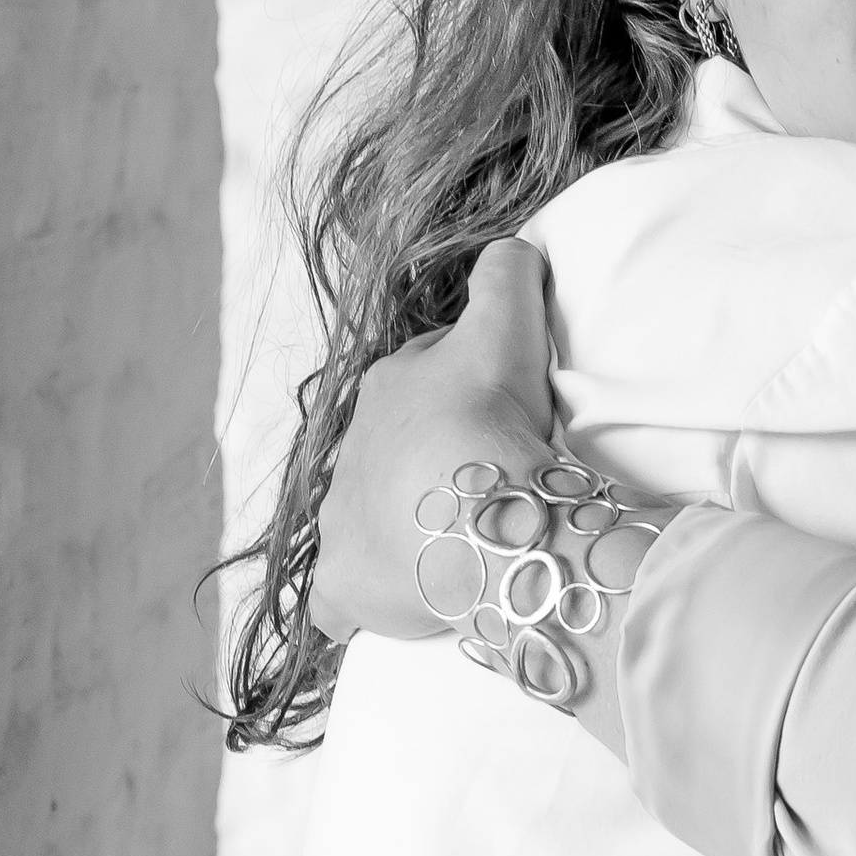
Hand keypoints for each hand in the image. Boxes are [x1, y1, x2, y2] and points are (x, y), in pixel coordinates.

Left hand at [309, 241, 559, 644]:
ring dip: (402, 528)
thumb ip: (508, 276)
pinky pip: (341, 600)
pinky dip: (360, 603)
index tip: (504, 417)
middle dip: (429, 462)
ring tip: (453, 547)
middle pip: (394, 451)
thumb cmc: (486, 417)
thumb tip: (513, 247)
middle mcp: (354, 452)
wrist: (472, 510)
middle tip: (487, 483)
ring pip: (368, 519)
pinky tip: (388, 608)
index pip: (425, 381)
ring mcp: (343, 522)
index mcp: (390, 389)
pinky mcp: (346, 585)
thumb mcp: (506, 327)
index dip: (467, 394)